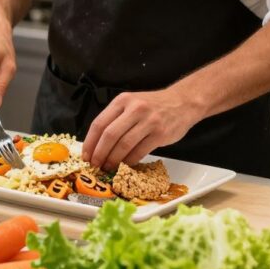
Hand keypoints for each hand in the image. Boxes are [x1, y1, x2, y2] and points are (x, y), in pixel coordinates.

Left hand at [81, 89, 204, 170]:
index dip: (90, 143)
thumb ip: (115, 119)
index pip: (99, 124)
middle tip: (95, 165)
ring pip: (124, 145)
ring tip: (108, 167)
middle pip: (109, 135)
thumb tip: (96, 144)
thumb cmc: (153, 106)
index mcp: (122, 101)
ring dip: (113, 160)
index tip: (86, 156)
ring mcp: (148, 121)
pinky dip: (129, 161)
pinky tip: (125, 165)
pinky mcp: (160, 133)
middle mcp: (134, 109)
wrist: (182, 102)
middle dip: (99, 154)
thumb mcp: (131, 104)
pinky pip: (139, 151)